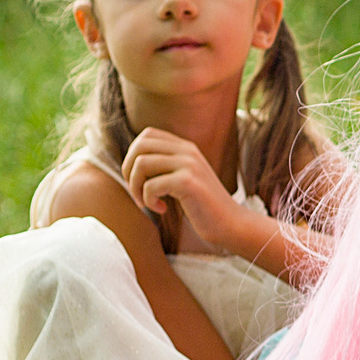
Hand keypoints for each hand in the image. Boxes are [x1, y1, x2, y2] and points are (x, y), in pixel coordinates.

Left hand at [122, 128, 243, 247]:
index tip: (138, 180)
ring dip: (136, 187)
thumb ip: (165, 166)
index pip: (147, 135)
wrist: (230, 223)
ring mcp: (190, 164)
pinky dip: (148, 200)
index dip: (132, 156)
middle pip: (140, 146)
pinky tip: (161, 209)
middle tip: (137, 192)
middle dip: (128, 170)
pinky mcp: (188, 182)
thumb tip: (130, 164)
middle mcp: (188, 151)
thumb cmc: (202, 205)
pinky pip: (151, 186)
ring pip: (142, 164)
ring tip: (146, 202)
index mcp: (186, 147)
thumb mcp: (183, 178)